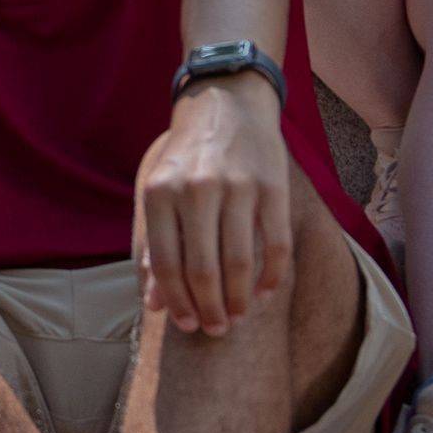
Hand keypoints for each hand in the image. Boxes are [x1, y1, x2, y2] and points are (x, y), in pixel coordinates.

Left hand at [134, 86, 295, 333]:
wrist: (226, 103)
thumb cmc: (188, 158)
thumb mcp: (160, 192)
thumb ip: (155, 246)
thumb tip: (156, 303)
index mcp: (161, 192)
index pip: (166, 263)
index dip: (176, 302)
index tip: (187, 325)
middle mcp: (197, 189)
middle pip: (203, 270)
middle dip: (210, 309)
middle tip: (217, 329)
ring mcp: (238, 187)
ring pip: (240, 262)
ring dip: (240, 300)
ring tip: (239, 317)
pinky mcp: (274, 187)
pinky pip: (276, 245)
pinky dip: (272, 277)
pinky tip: (266, 293)